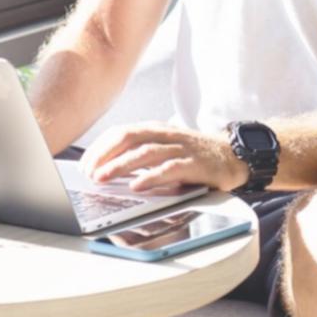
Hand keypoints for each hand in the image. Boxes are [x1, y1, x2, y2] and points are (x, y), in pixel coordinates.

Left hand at [79, 121, 248, 192]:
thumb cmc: (193, 154)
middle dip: (104, 155)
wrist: (233, 154)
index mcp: (154, 129)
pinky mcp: (194, 164)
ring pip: (144, 153)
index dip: (99, 148)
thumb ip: (141, 153)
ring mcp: (179, 148)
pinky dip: (151, 178)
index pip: (120, 133)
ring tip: (103, 178)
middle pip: (127, 138)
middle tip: (88, 172)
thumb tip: (108, 167)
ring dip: (120, 166)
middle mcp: (164, 135)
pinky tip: (137, 187)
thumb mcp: (164, 148)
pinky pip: (169, 169)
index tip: (84, 164)